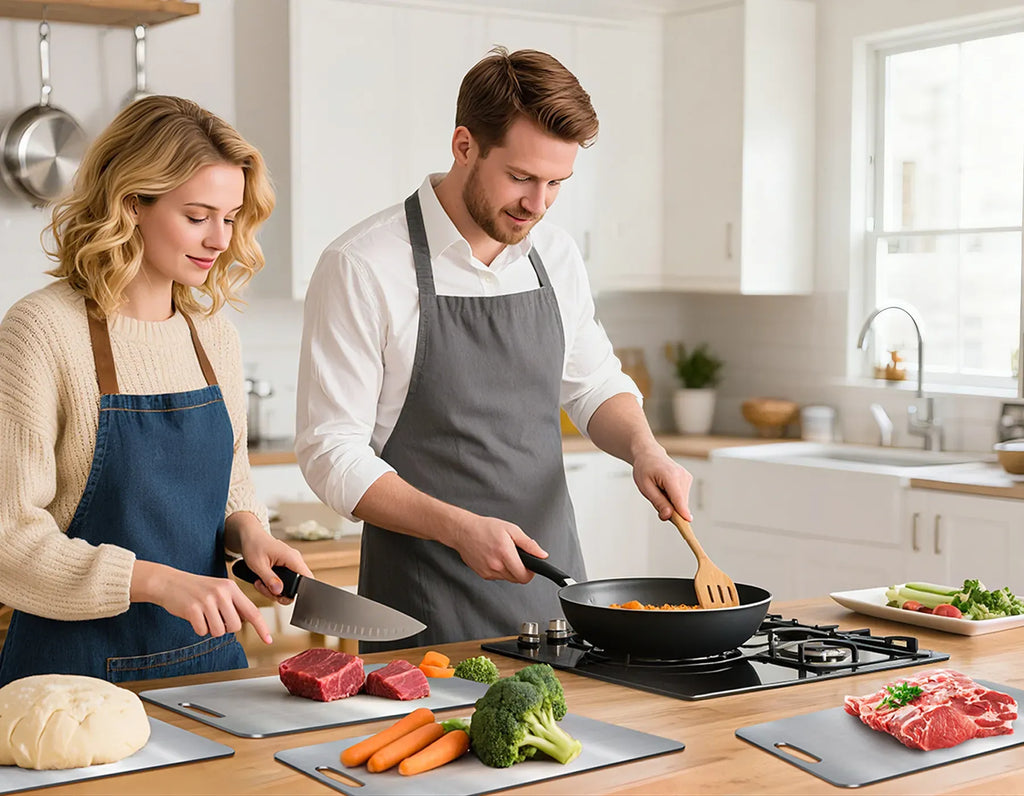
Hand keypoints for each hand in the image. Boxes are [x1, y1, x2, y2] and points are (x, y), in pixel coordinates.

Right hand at [130, 560, 273, 643]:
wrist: (169, 582)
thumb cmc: (196, 589)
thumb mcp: (219, 589)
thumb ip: (233, 603)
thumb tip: (246, 621)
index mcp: (231, 588)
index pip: (252, 611)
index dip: (262, 627)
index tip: (268, 639)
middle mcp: (222, 593)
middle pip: (235, 626)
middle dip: (225, 627)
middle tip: (214, 617)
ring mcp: (207, 600)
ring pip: (218, 631)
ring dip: (210, 628)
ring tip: (203, 615)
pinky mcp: (193, 609)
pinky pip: (202, 631)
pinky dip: (198, 628)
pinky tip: (193, 616)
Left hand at [234, 526, 314, 605]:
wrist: (250, 537)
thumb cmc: (254, 545)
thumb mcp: (258, 564)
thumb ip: (269, 579)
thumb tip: (279, 591)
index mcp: (292, 558)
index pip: (307, 578)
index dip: (297, 591)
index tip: (280, 595)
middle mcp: (295, 560)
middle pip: (297, 586)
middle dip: (279, 593)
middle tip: (264, 588)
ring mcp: (291, 564)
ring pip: (290, 586)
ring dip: (274, 590)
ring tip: (261, 583)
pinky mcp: (287, 567)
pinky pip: (285, 581)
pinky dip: (274, 585)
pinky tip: (264, 581)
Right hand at [449, 514, 547, 583]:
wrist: (463, 531)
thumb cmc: (485, 528)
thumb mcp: (512, 530)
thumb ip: (529, 544)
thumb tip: (542, 555)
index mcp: (505, 554)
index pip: (524, 577)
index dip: (530, 573)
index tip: (530, 567)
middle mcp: (496, 565)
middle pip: (517, 579)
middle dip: (521, 570)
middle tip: (517, 557)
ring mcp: (488, 572)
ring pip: (508, 578)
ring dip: (510, 570)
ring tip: (504, 555)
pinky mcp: (483, 574)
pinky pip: (497, 577)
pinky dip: (500, 570)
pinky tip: (496, 558)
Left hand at [632, 448, 692, 521]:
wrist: (649, 454)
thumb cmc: (645, 469)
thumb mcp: (645, 487)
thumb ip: (658, 502)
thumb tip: (669, 516)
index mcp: (670, 476)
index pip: (678, 498)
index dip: (682, 512)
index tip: (688, 522)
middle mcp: (682, 476)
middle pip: (681, 503)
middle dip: (670, 509)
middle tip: (656, 499)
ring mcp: (686, 477)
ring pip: (682, 502)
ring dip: (671, 503)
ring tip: (660, 490)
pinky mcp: (688, 479)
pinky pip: (682, 497)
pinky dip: (674, 498)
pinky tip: (666, 489)